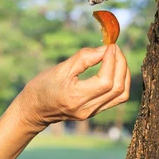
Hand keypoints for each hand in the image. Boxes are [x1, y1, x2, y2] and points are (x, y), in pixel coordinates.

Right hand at [13, 44, 129, 132]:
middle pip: (118, 89)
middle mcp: (87, 109)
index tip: (110, 46)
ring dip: (124, 73)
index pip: (106, 82)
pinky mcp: (94, 111)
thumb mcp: (60, 68)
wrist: (34, 109)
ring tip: (117, 56)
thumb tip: (105, 49)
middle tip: (114, 48)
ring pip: (121, 95)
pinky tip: (115, 68)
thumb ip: (84, 58)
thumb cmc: (43, 86)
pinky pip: (116, 98)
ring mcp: (92, 112)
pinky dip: (121, 81)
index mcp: (77, 98)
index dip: (112, 61)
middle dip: (121, 64)